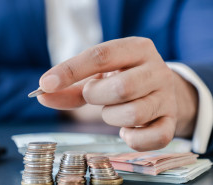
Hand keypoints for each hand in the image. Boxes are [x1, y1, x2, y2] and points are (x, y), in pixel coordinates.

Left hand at [37, 37, 197, 150]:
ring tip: (112, 111)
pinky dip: (133, 139)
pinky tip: (127, 130)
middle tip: (94, 95)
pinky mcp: (171, 121)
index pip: (100, 56)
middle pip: (121, 88)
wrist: (159, 90)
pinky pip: (155, 137)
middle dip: (96, 96)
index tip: (46, 84)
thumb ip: (69, 86)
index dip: (70, 71)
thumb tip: (42, 95)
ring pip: (134, 113)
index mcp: (136, 48)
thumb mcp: (97, 76)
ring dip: (112, 117)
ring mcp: (167, 96)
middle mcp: (156, 69)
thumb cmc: (121, 79)